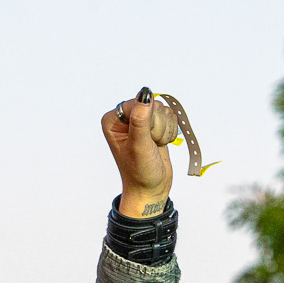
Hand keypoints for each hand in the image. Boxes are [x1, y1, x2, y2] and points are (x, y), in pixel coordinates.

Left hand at [101, 89, 177, 218]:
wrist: (151, 189)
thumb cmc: (140, 172)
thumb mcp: (139, 145)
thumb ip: (140, 119)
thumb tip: (145, 93)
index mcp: (113, 120)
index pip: (138, 103)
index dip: (148, 120)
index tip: (143, 139)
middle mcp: (126, 118)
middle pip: (152, 105)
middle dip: (157, 127)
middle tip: (149, 145)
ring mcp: (141, 121)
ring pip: (163, 110)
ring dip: (164, 131)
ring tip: (154, 146)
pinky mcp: (155, 125)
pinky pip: (170, 116)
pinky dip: (170, 132)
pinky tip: (161, 145)